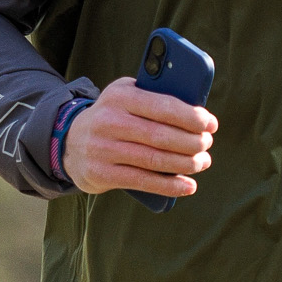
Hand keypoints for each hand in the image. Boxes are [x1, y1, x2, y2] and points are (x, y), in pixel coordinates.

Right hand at [62, 77, 217, 198]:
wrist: (71, 142)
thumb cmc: (114, 116)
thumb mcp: (127, 97)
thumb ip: (155, 98)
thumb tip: (196, 112)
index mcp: (120, 96)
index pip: (163, 106)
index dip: (192, 117)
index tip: (211, 124)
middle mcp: (109, 121)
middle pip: (162, 136)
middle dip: (192, 142)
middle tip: (207, 144)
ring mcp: (103, 149)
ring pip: (155, 160)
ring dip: (186, 164)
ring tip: (202, 162)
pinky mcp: (102, 174)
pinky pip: (144, 181)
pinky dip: (170, 186)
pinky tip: (188, 185)